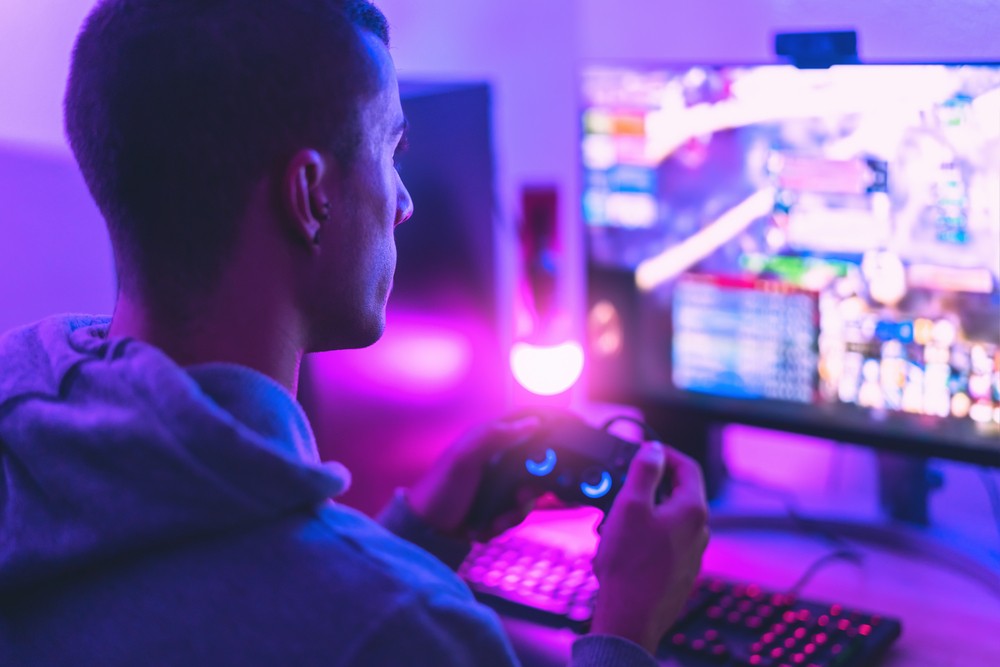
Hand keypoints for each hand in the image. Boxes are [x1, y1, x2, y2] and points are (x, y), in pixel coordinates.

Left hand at [406, 417, 541, 540]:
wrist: (425, 529)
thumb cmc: (441, 487)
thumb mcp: (464, 458)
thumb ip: (494, 437)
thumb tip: (534, 422)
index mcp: (489, 441)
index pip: (525, 429)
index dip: (542, 435)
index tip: (552, 450)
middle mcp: (497, 460)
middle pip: (534, 467)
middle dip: (530, 488)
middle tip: (518, 498)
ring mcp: (498, 486)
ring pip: (526, 496)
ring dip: (513, 513)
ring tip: (495, 522)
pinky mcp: (497, 508)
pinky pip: (514, 515)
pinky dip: (503, 525)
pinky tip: (483, 530)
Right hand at [589, 442, 709, 654]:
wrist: (630, 616)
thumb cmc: (630, 565)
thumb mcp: (630, 505)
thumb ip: (645, 471)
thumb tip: (654, 449)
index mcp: (692, 510)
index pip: (687, 466)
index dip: (665, 453)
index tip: (645, 451)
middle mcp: (699, 531)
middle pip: (679, 492)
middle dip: (651, 485)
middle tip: (625, 486)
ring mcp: (692, 553)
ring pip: (670, 518)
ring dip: (646, 512)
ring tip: (618, 521)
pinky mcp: (680, 571)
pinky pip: (666, 541)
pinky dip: (647, 535)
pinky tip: (625, 547)